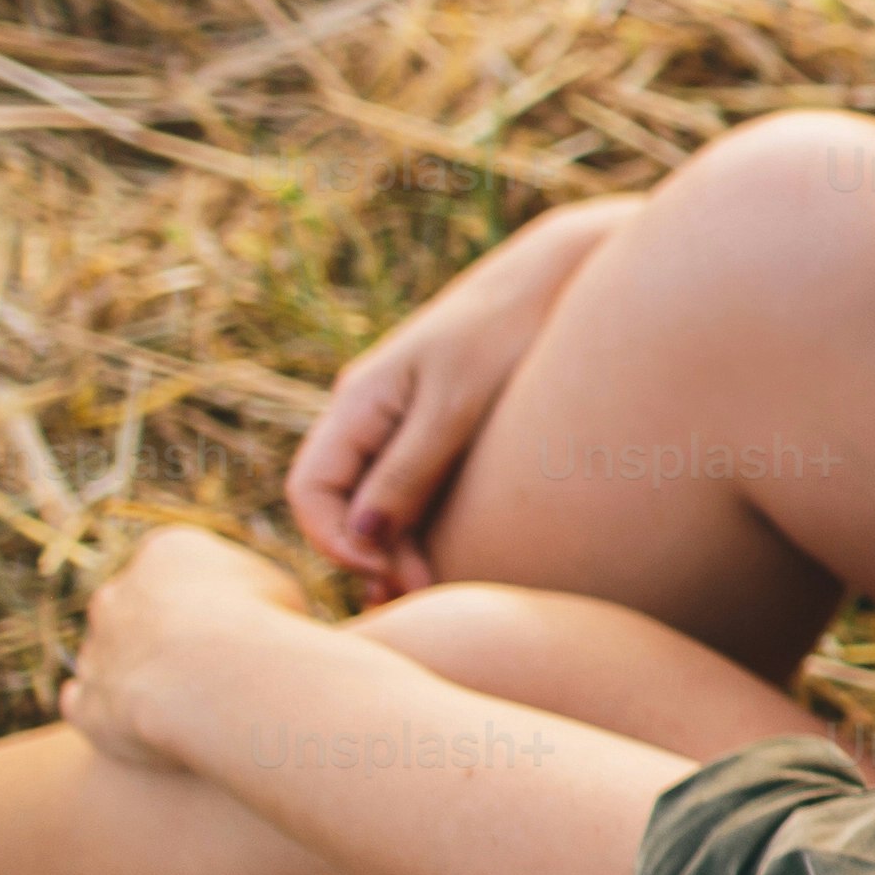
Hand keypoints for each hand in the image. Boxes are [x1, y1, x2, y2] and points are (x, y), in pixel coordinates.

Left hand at [62, 523, 316, 771]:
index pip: (181, 568)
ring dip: (142, 675)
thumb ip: (256, 594)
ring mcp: (95, 649)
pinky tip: (146, 729)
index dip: (215, 600)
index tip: (245, 627)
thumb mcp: (282, 591)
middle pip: (139, 609)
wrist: (217, 679)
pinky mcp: (86, 702)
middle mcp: (118, 594)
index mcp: (165, 553)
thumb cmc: (265, 629)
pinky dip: (112, 716)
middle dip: (168, 633)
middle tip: (215, 666)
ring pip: (112, 657)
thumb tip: (260, 611)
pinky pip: (89, 705)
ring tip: (194, 704)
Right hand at [285, 196, 637, 597]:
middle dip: (372, 557)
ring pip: (379, 502)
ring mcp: (404, 423)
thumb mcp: (457, 402)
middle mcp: (371, 415)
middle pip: (342, 504)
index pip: (310, 488)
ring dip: (400, 550)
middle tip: (424, 598)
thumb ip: (410, 468)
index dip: (333, 541)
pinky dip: (425, 528)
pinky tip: (453, 560)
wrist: (563, 277)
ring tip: (439, 592)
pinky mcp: (442, 429)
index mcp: (360, 401)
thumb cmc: (510, 330)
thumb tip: (364, 538)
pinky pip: (414, 489)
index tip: (384, 573)